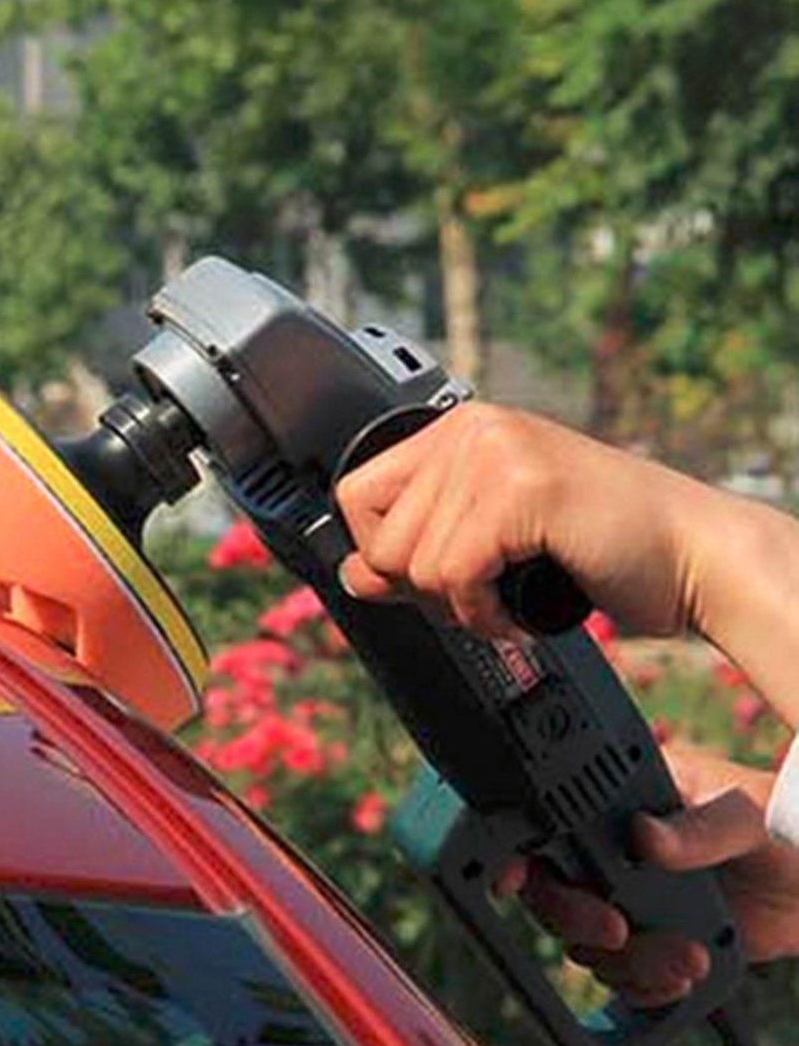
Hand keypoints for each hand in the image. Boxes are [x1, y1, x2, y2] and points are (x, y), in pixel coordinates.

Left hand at [335, 402, 731, 641]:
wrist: (693, 557)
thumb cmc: (598, 549)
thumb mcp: (489, 545)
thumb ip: (418, 553)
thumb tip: (351, 574)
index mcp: (459, 431)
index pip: (355, 495)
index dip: (378, 554)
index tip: (424, 581)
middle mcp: (472, 429)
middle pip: (378, 538)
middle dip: (422, 591)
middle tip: (479, 596)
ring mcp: (496, 452)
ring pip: (414, 564)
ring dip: (459, 608)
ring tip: (507, 600)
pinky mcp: (522, 488)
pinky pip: (455, 576)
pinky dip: (484, 616)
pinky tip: (521, 614)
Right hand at [503, 743, 798, 1006]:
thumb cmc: (786, 825)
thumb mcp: (744, 814)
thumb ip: (698, 827)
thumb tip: (644, 836)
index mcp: (622, 803)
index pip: (550, 823)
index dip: (518, 850)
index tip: (511, 878)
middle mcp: (613, 850)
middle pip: (553, 891)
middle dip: (576, 919)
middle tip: (616, 931)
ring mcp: (630, 898)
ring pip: (586, 942)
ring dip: (627, 963)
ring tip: (685, 961)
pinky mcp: (653, 940)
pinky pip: (621, 975)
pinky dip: (641, 988)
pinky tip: (678, 980)